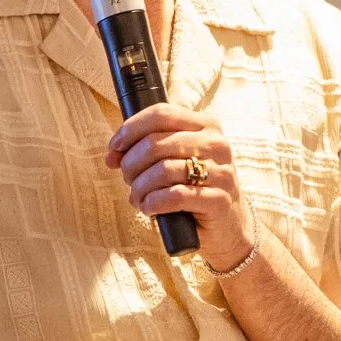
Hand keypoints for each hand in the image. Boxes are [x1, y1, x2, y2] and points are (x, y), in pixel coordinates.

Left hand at [107, 104, 254, 271]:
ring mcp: (221, 172)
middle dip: (131, 163)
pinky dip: (153, 202)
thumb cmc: (194, 188)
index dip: (130, 129)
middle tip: (127, 178)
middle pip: (156, 143)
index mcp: (206, 125)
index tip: (114, 148)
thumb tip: (112, 154)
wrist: (227, 226)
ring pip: (163, 170)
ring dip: (140, 187)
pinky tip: (148, 207)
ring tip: (137, 197)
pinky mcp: (219, 200)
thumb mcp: (174, 161)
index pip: (161, 113)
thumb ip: (145, 150)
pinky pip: (175, 196)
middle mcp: (216, 144)